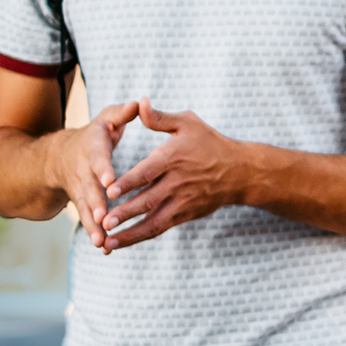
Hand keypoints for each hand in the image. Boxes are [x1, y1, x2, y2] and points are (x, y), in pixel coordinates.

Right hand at [57, 100, 139, 247]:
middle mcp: (83, 170)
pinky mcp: (83, 204)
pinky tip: (105, 248)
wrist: (60, 156)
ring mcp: (81, 190)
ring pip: (86, 208)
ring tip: (102, 241)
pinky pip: (88, 220)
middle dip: (96, 203)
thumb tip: (139, 102)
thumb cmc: (95, 135)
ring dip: (93, 225)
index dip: (103, 168)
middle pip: (89, 188)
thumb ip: (122, 114)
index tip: (110, 180)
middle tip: (104, 217)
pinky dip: (95, 233)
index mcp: (92, 148)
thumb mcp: (106, 120)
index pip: (97, 158)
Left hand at [101, 99, 242, 249]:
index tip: (109, 192)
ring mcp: (182, 202)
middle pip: (148, 201)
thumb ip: (160, 118)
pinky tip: (122, 242)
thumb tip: (139, 103)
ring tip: (108, 242)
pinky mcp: (185, 215)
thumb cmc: (210, 143)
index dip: (128, 183)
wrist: (240, 172)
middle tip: (104, 222)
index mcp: (173, 158)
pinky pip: (160, 228)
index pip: (148, 172)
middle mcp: (177, 183)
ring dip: (130, 233)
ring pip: (153, 221)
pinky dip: (140, 236)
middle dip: (126, 213)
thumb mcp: (188, 123)